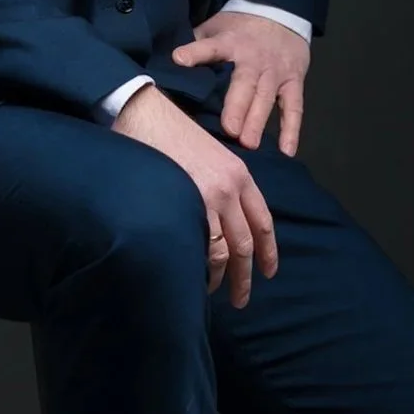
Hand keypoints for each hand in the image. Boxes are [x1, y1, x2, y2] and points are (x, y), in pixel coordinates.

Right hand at [111, 84, 277, 305]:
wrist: (145, 114)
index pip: (262, 221)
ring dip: (222, 277)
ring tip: (214, 292)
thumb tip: (225, 220)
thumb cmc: (173, 132)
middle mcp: (231, 188)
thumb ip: (224, 184)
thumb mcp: (211, 154)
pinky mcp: (188, 203)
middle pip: (246, 243)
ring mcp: (210, 197)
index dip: (268, 251)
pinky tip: (196, 275)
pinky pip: (202, 246)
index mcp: (240, 174)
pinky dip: (201, 267)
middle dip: (246, 275)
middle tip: (242, 298)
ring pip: (225, 251)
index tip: (269, 272)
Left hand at [172, 9, 309, 156]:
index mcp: (229, 42)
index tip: (178, 59)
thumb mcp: (216, 27)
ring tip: (249, 143)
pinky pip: (294, 107)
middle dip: (237, 106)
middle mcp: (253, 58)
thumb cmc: (240, 27)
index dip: (195, 52)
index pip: (210, 47)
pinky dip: (291, 129)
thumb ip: (197, 45)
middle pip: (245, 82)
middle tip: (229, 130)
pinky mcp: (293, 81)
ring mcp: (275, 71)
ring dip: (258, 120)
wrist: (281, 13)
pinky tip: (287, 151)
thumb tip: (169, 66)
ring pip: (267, 97)